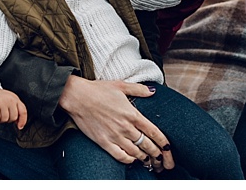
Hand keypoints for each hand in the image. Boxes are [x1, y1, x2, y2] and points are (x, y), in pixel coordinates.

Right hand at [0, 87, 27, 129]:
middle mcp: (9, 99)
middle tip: (1, 113)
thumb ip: (15, 109)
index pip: (23, 111)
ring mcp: (1, 102)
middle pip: (13, 118)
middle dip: (7, 119)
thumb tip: (19, 124)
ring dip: (0, 119)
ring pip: (5, 119)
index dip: (22, 121)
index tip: (19, 126)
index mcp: (15, 98)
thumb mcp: (9, 100)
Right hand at [58, 77, 172, 171]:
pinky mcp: (104, 142)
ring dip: (144, 158)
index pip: (154, 132)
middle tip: (160, 158)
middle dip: (157, 154)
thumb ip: (138, 89)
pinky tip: (132, 159)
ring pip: (136, 153)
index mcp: (132, 113)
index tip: (168, 147)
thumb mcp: (120, 85)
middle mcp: (126, 127)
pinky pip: (121, 157)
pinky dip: (129, 160)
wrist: (77, 96)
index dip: (164, 142)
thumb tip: (153, 91)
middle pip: (147, 145)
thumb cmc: (98, 89)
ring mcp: (115, 136)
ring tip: (148, 160)